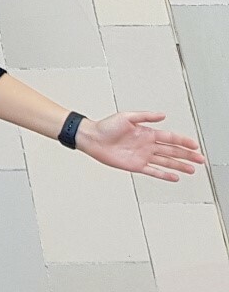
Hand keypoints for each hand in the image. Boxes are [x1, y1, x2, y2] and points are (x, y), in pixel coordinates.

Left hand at [75, 111, 201, 181]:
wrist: (91, 138)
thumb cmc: (106, 126)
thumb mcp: (126, 117)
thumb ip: (145, 116)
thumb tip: (163, 115)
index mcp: (147, 133)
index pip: (170, 137)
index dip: (183, 141)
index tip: (194, 145)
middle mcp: (147, 145)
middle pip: (172, 151)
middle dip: (187, 155)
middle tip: (200, 159)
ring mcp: (143, 156)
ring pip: (166, 162)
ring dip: (179, 165)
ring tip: (192, 170)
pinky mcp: (136, 165)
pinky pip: (154, 171)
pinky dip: (164, 174)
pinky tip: (175, 177)